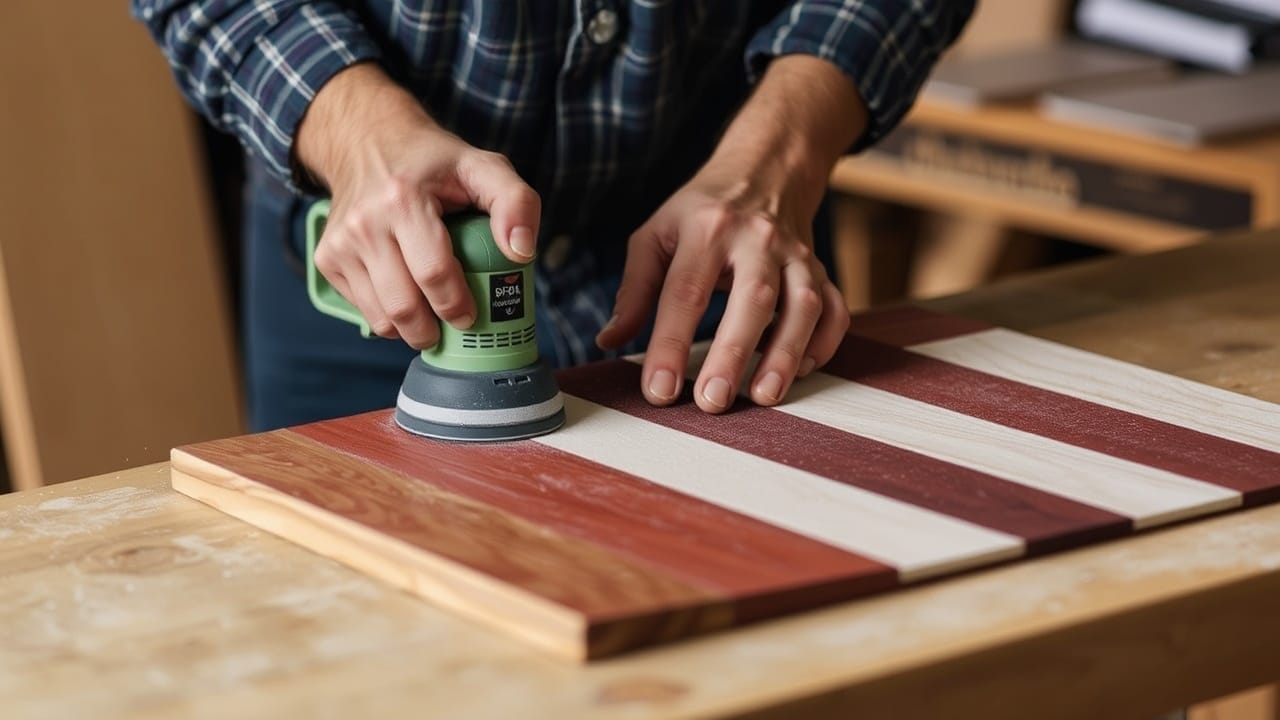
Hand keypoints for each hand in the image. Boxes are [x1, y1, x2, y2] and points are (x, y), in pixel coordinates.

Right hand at [295, 63, 539, 347]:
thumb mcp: (483, 167)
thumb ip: (515, 203)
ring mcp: (340, 244)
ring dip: (411, 329)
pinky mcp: (327, 259)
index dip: (457, 305)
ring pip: (380, 317)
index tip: (471, 315)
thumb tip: (522, 252)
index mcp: (402, 200)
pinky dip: (387, 315)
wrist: (367, 142)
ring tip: (431, 316)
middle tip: (452, 325)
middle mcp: (364, 223)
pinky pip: (363, 309)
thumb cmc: (433, 162)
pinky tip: (405, 294)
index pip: (434, 273)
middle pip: (403, 306)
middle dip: (433, 330)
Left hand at [597, 56, 864, 412]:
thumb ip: (635, 289)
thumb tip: (609, 341)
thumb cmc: (702, 212)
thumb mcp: (657, 234)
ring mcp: (796, 255)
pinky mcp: (821, 270)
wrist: (765, 170)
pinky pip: (834, 309)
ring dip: (786, 354)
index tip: (659, 389)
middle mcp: (757, 239)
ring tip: (764, 396)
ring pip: (803, 305)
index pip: (684, 292)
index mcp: (706, 229)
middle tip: (713, 401)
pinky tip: (802, 371)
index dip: (669, 344)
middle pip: (752, 299)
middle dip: (733, 353)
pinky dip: (824, 343)